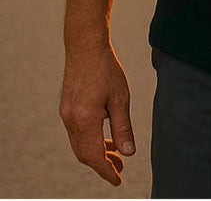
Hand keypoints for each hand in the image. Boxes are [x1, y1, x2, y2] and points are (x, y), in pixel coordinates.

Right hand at [59, 44, 134, 184]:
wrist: (85, 48)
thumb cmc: (106, 69)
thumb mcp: (121, 99)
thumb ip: (123, 128)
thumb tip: (128, 152)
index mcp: (84, 120)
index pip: (94, 156)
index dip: (106, 171)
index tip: (117, 180)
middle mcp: (71, 120)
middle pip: (84, 154)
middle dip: (102, 164)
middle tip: (120, 169)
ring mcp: (66, 115)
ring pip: (80, 144)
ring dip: (96, 153)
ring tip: (116, 155)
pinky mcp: (67, 109)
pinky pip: (77, 133)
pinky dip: (90, 140)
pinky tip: (105, 138)